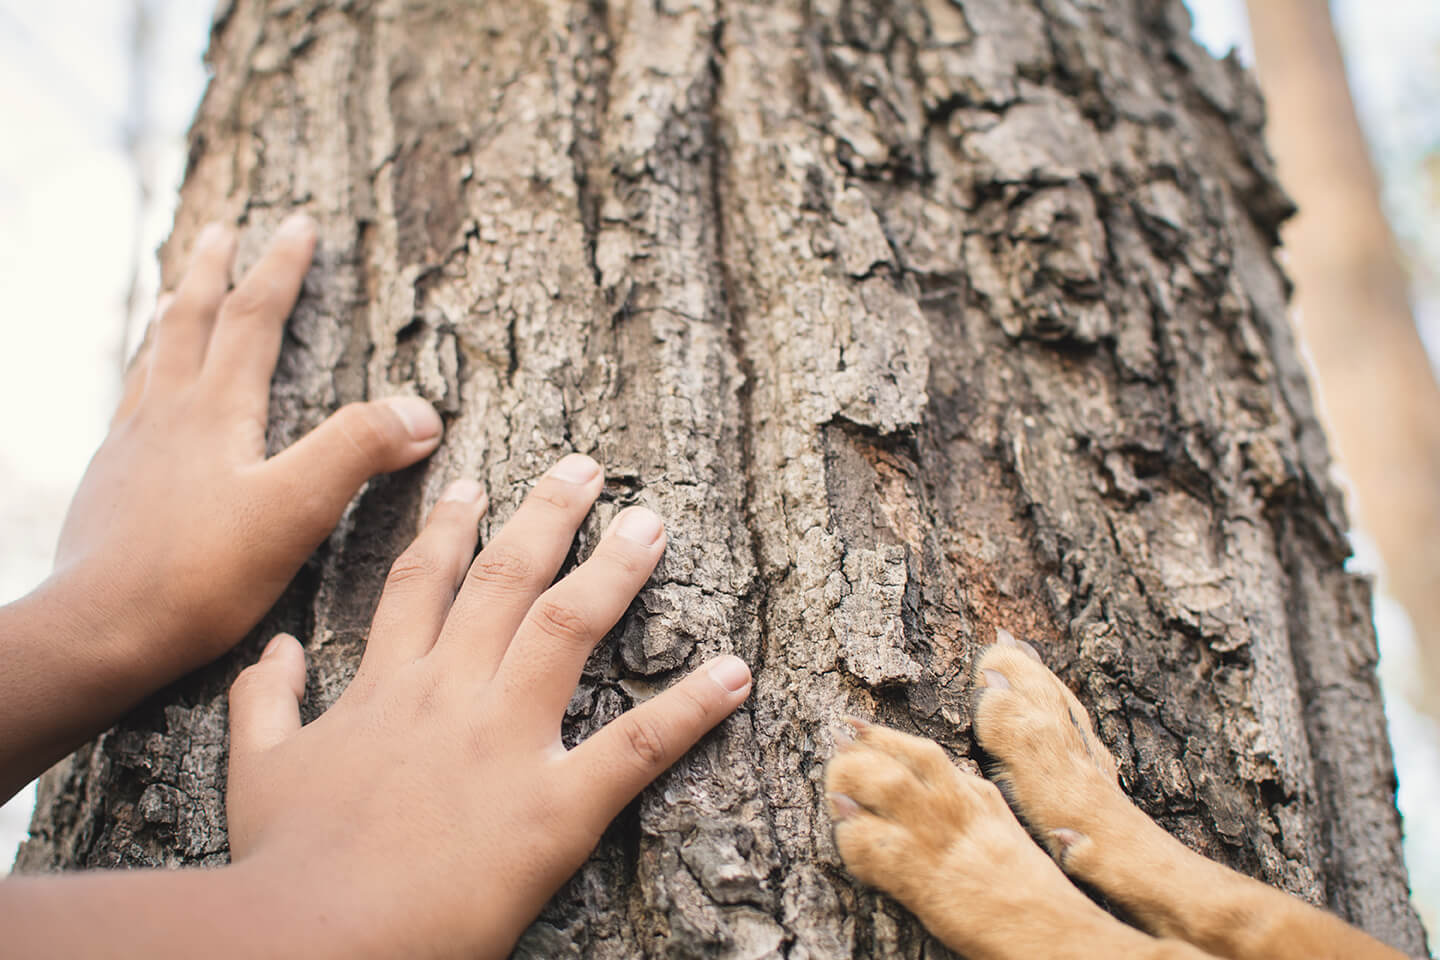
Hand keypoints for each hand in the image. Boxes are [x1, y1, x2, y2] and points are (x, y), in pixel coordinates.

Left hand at [51, 214, 442, 675]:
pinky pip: (130, 407)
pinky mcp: (109, 487)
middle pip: (188, 321)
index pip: (252, 317)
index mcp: (212, 409)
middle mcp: (164, 413)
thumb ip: (356, 451)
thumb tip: (421, 411)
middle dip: (212, 270)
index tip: (300, 226)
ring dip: (172, 316)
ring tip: (175, 294)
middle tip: (222, 231)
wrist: (96, 631)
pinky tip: (148, 403)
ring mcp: (128, 448)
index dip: (281, 269)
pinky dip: (147, 379)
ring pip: (152, 359)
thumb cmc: (197, 576)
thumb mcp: (294, 510)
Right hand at [225, 455, 751, 957]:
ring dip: (616, 569)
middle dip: (547, 515)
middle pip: (506, 579)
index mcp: (389, 687)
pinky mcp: (554, 806)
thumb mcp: (259, 769)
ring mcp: (505, 742)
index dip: (447, 529)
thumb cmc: (284, 862)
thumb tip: (273, 647)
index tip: (470, 483)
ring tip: (652, 523)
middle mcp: (451, 694)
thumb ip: (267, 699)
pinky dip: (692, 707)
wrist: (311, 937)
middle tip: (585, 468)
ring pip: (569, 626)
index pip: (421, 584)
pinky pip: (637, 744)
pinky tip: (734, 672)